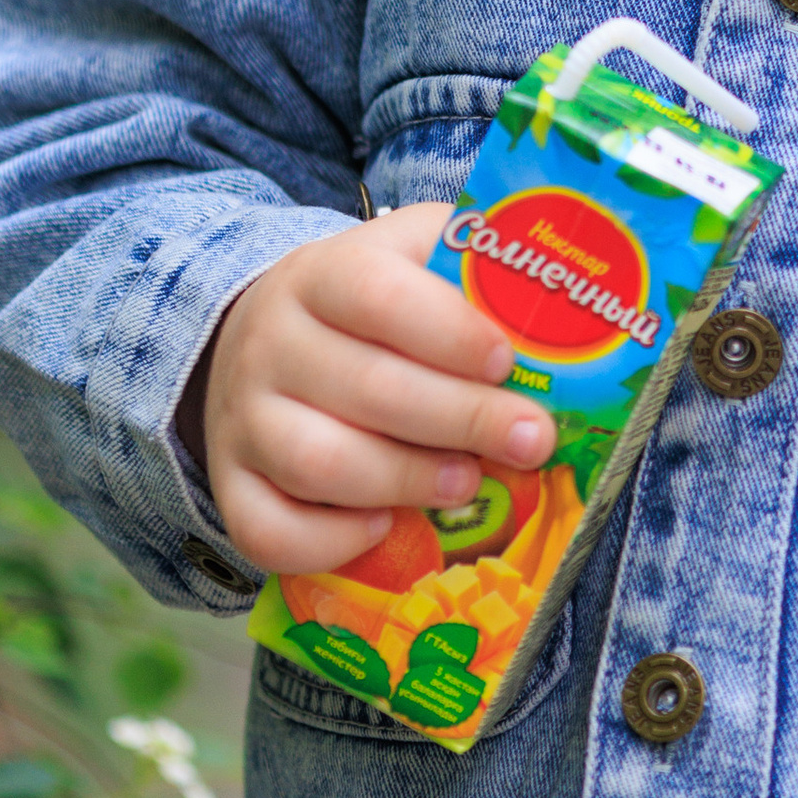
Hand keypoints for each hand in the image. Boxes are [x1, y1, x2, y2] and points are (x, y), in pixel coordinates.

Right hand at [201, 205, 556, 575]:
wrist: (255, 335)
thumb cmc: (365, 300)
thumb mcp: (411, 255)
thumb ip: (474, 262)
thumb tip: (567, 295)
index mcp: (321, 276)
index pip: (378, 295)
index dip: (448, 331)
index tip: (506, 359)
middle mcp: (270, 344)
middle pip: (367, 388)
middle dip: (461, 420)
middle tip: (528, 440)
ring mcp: (243, 420)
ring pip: (319, 465)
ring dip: (407, 481)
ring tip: (468, 484)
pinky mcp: (230, 486)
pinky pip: (270, 531)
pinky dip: (332, 542)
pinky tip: (386, 527)